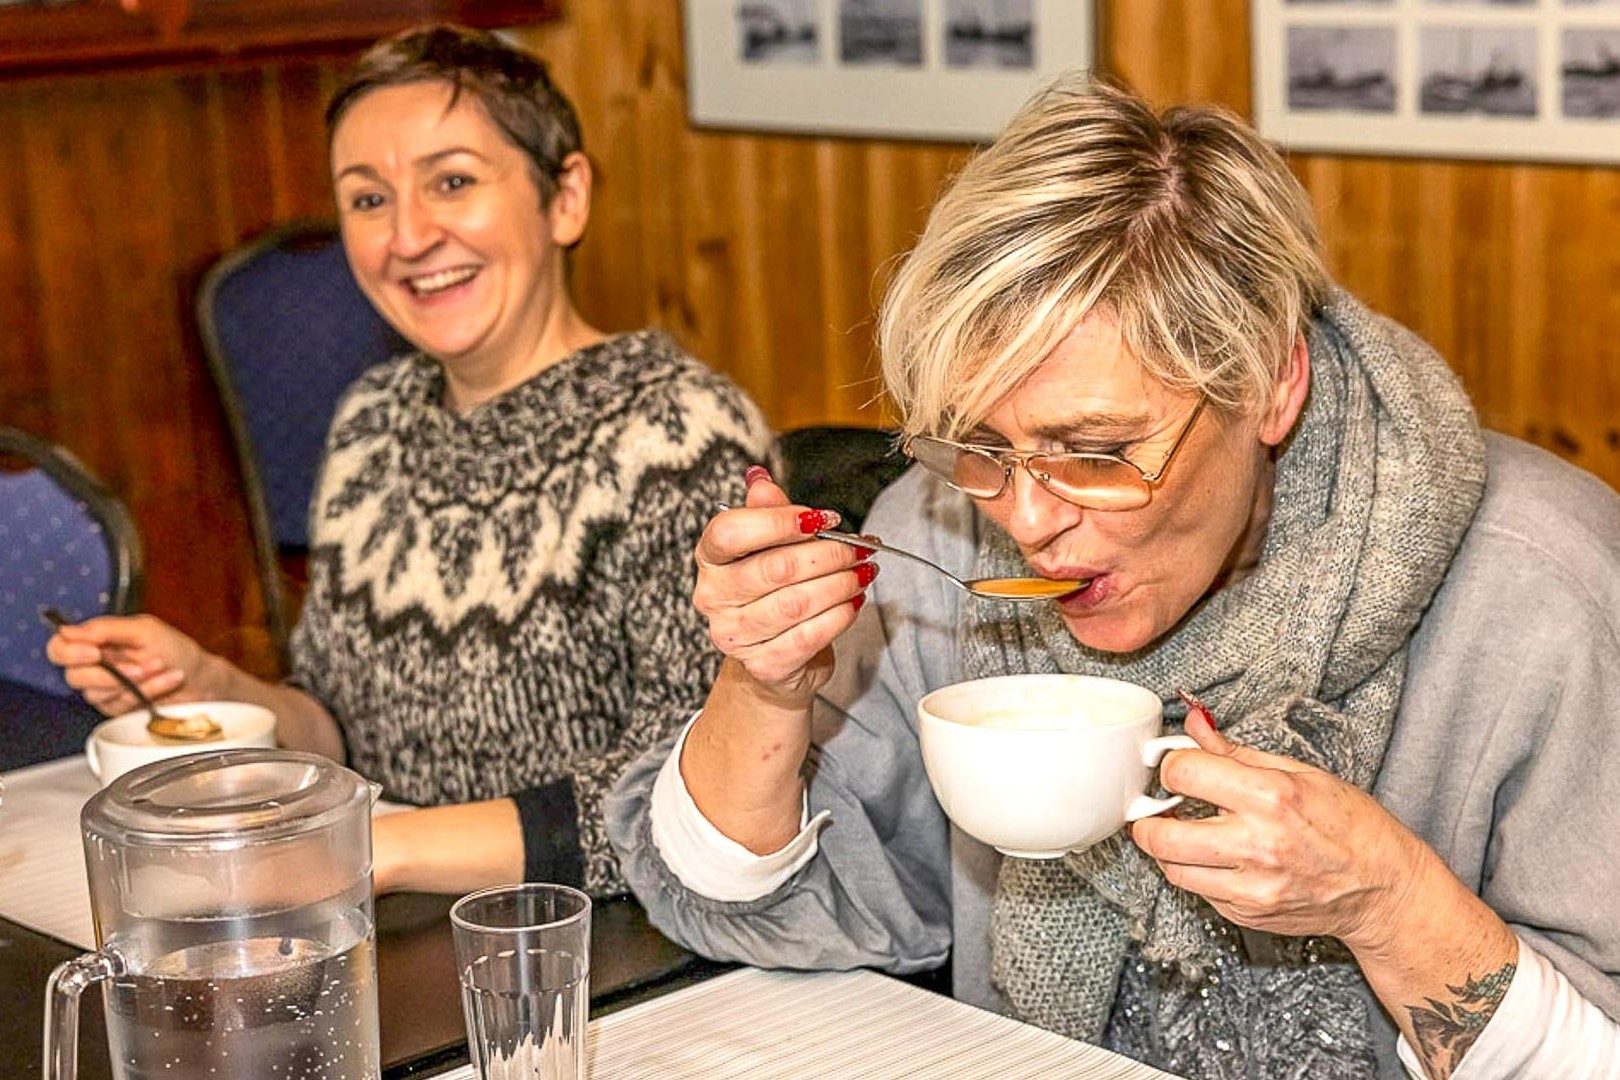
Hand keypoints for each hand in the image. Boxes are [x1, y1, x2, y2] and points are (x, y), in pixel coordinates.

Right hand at [45, 614, 214, 715]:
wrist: (201, 678)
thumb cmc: (176, 650)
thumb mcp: (144, 630)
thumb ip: (106, 629)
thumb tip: (68, 630)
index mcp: (96, 642)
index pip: (59, 648)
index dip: (69, 652)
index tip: (94, 652)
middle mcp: (96, 667)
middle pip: (74, 676)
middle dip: (111, 672)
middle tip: (141, 665)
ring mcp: (106, 690)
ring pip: (98, 694)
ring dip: (136, 680)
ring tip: (162, 667)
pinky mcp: (119, 709)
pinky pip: (121, 705)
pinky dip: (148, 691)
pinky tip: (168, 680)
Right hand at [692, 467, 876, 706]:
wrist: (776, 657)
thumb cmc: (773, 590)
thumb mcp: (769, 546)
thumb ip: (767, 513)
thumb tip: (760, 478)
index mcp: (710, 558)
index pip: (730, 531)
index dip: (780, 521)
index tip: (823, 519)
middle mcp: (713, 597)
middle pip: (775, 568)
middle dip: (828, 555)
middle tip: (859, 550)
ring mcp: (734, 635)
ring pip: (796, 603)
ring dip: (840, 585)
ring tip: (863, 573)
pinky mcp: (763, 664)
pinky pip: (809, 636)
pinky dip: (840, 616)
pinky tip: (854, 602)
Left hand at [1130, 702, 1430, 951]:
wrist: (1384, 890)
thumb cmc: (1352, 827)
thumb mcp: (1302, 774)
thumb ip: (1237, 752)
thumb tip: (1195, 725)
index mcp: (1272, 798)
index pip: (1184, 773)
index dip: (1172, 766)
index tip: (1177, 768)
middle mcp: (1258, 846)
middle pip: (1161, 835)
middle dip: (1148, 818)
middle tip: (1159, 807)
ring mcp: (1252, 888)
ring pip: (1172, 869)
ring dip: (1167, 848)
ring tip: (1185, 832)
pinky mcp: (1248, 914)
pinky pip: (1199, 891)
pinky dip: (1198, 872)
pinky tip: (1218, 858)